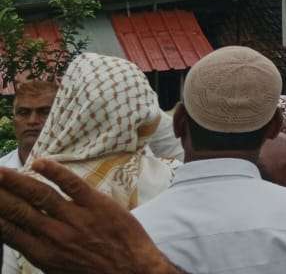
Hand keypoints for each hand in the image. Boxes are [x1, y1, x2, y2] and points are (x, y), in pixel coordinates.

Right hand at [0, 160, 179, 273]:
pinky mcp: (98, 205)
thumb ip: (39, 253)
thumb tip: (21, 238)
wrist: (133, 272)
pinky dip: (55, 172)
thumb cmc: (95, 273)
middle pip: (18, 210)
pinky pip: (72, 185)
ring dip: (17, 181)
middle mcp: (55, 235)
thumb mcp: (59, 270)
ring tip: (0, 171)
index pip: (9, 231)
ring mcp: (76, 218)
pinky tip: (39, 162)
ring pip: (40, 195)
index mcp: (43, 254)